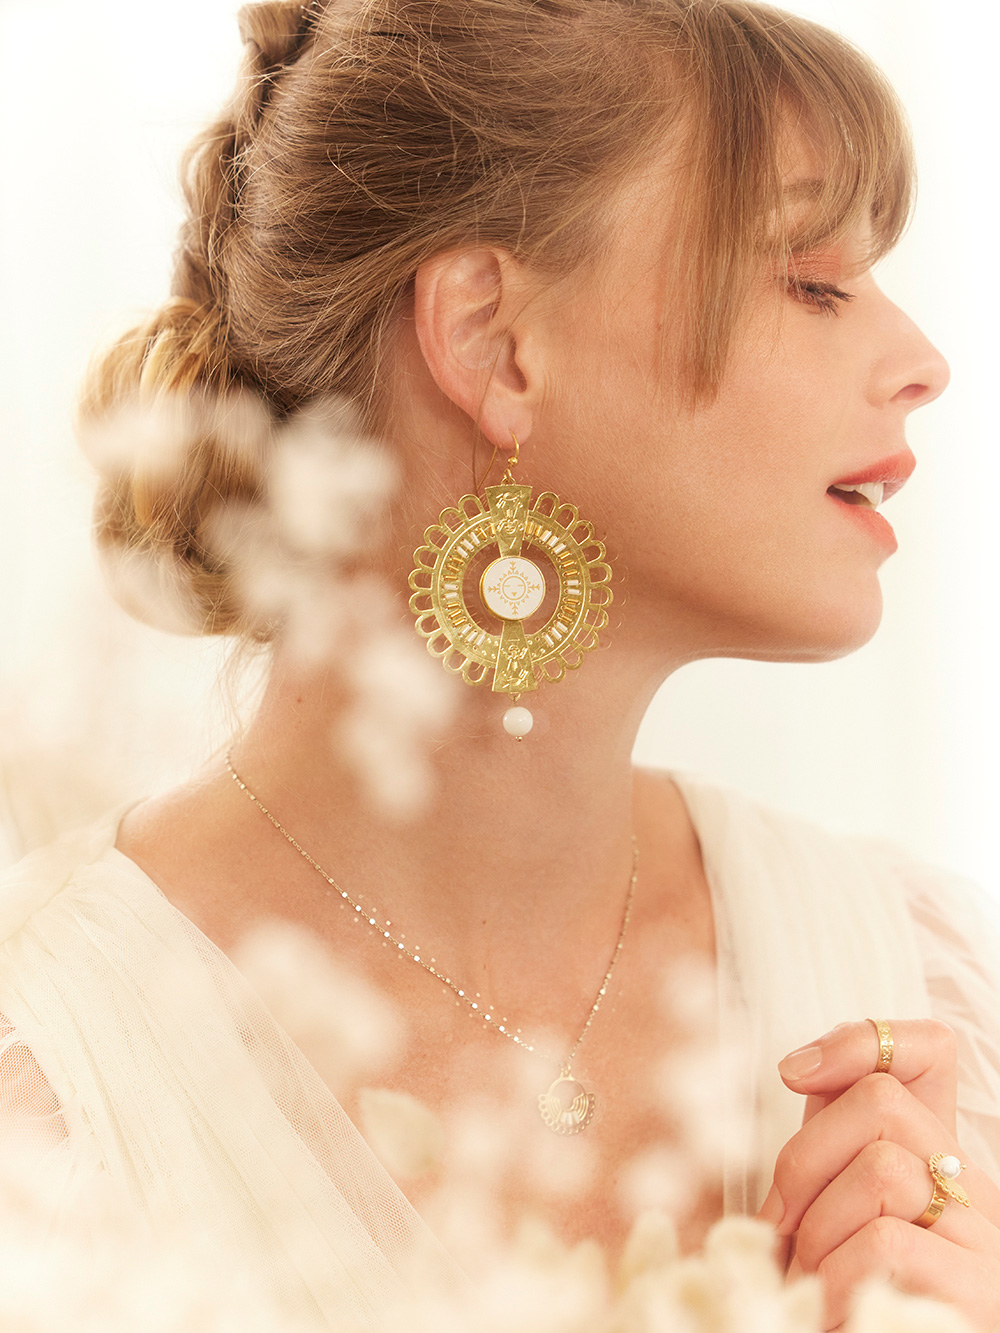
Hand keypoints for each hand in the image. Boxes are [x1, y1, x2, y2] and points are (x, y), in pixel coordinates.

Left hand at [757, 1019, 999, 1329]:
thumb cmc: (837, 1301)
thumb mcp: (824, 1214)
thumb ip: (823, 1149)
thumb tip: (797, 1068)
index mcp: (933, 1159)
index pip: (929, 1051)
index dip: (858, 1041)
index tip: (792, 1072)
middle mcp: (970, 1186)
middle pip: (880, 1101)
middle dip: (805, 1158)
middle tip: (781, 1227)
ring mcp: (984, 1237)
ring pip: (882, 1169)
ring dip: (817, 1232)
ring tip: (807, 1286)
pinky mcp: (981, 1292)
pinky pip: (887, 1241)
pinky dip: (836, 1277)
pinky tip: (831, 1312)